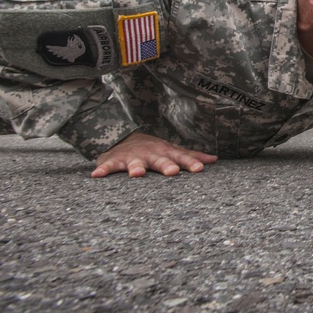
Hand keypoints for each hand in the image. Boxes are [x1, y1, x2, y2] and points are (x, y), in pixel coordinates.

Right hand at [92, 132, 217, 177]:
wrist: (123, 137)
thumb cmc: (152, 149)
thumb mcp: (172, 150)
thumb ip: (191, 156)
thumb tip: (214, 159)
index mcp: (166, 152)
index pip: (181, 158)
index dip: (190, 163)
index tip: (200, 169)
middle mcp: (151, 154)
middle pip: (160, 160)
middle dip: (166, 165)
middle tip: (172, 172)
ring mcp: (132, 157)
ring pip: (135, 163)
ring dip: (136, 167)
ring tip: (137, 174)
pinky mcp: (114, 160)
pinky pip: (107, 166)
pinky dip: (102, 169)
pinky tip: (97, 176)